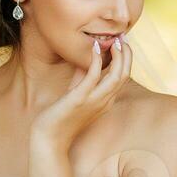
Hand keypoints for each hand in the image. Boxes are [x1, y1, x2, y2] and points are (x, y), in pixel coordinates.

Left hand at [31, 34, 131, 150]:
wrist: (49, 139)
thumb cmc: (61, 117)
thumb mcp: (76, 93)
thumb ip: (83, 76)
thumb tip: (88, 57)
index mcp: (106, 100)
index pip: (123, 77)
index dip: (126, 58)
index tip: (122, 42)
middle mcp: (104, 101)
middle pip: (125, 74)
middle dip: (127, 54)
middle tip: (123, 37)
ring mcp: (94, 101)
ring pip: (117, 76)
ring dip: (118, 56)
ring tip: (115, 41)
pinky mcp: (79, 99)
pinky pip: (94, 77)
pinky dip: (96, 60)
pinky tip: (95, 47)